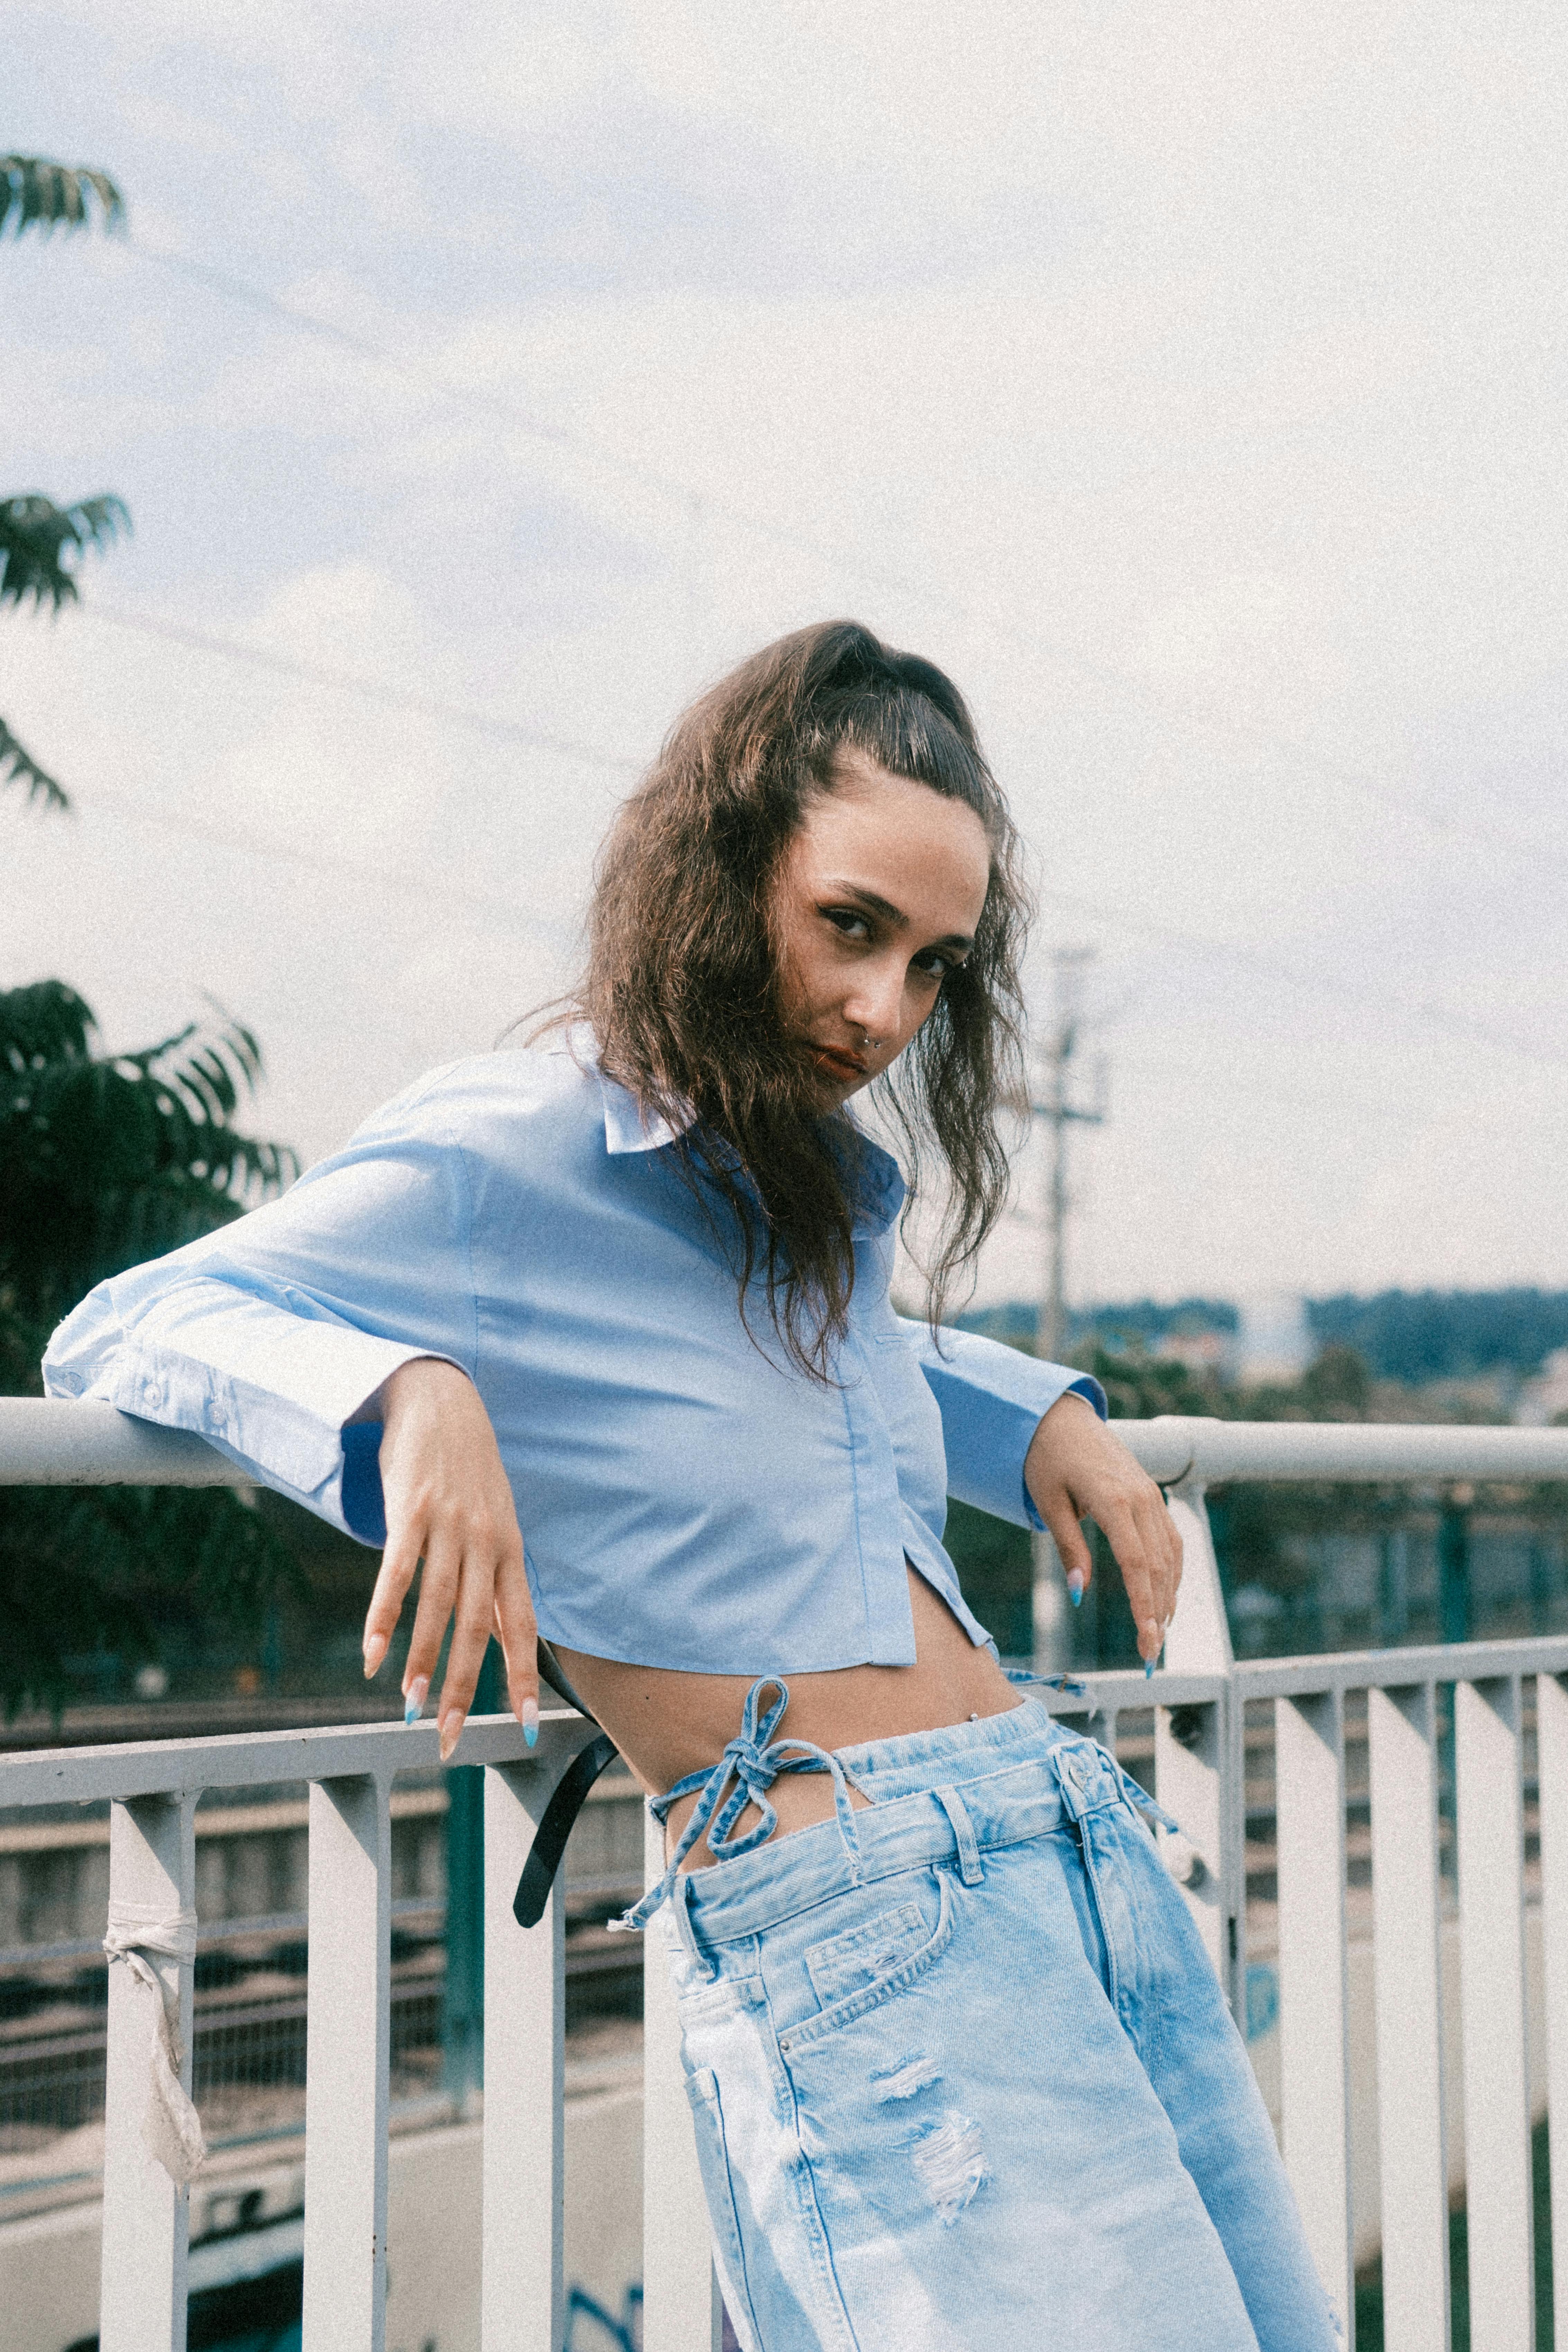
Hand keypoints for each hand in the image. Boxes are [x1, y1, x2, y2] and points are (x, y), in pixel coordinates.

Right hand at [358, 1358, 538, 1758]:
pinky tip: (372, 1655)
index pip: (522, 1626)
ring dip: (422, 1662)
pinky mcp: (411, 1512)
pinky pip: (396, 1574)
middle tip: (451, 1740)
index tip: (528, 1727)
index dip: (525, 1678)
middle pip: (478, 1629)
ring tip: (409, 1708)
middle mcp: (486, 1543)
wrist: (441, 1399)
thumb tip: (499, 1637)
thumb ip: (494, 1578)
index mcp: (511, 1551)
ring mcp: (449, 1527)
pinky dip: (383, 1617)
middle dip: (466, 1690)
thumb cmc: (468, 1470)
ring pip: (438, 1608)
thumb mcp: (495, 1521)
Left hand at [1024, 1392, 1182, 1669]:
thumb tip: (1080, 1594)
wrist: (1061, 1417)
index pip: (1137, 1564)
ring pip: (1171, 1555)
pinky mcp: (1152, 1494)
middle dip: (1157, 1614)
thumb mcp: (1049, 1503)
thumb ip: (1068, 1548)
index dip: (1143, 1607)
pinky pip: (1171, 1539)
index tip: (1146, 1643)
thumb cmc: (1046, 1459)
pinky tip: (1164, 1596)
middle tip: (1149, 1656)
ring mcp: (1151, 1494)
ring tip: (1157, 1634)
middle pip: (1159, 1567)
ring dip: (1168, 1597)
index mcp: (1114, 1500)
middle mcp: (1141, 1498)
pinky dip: (1171, 1572)